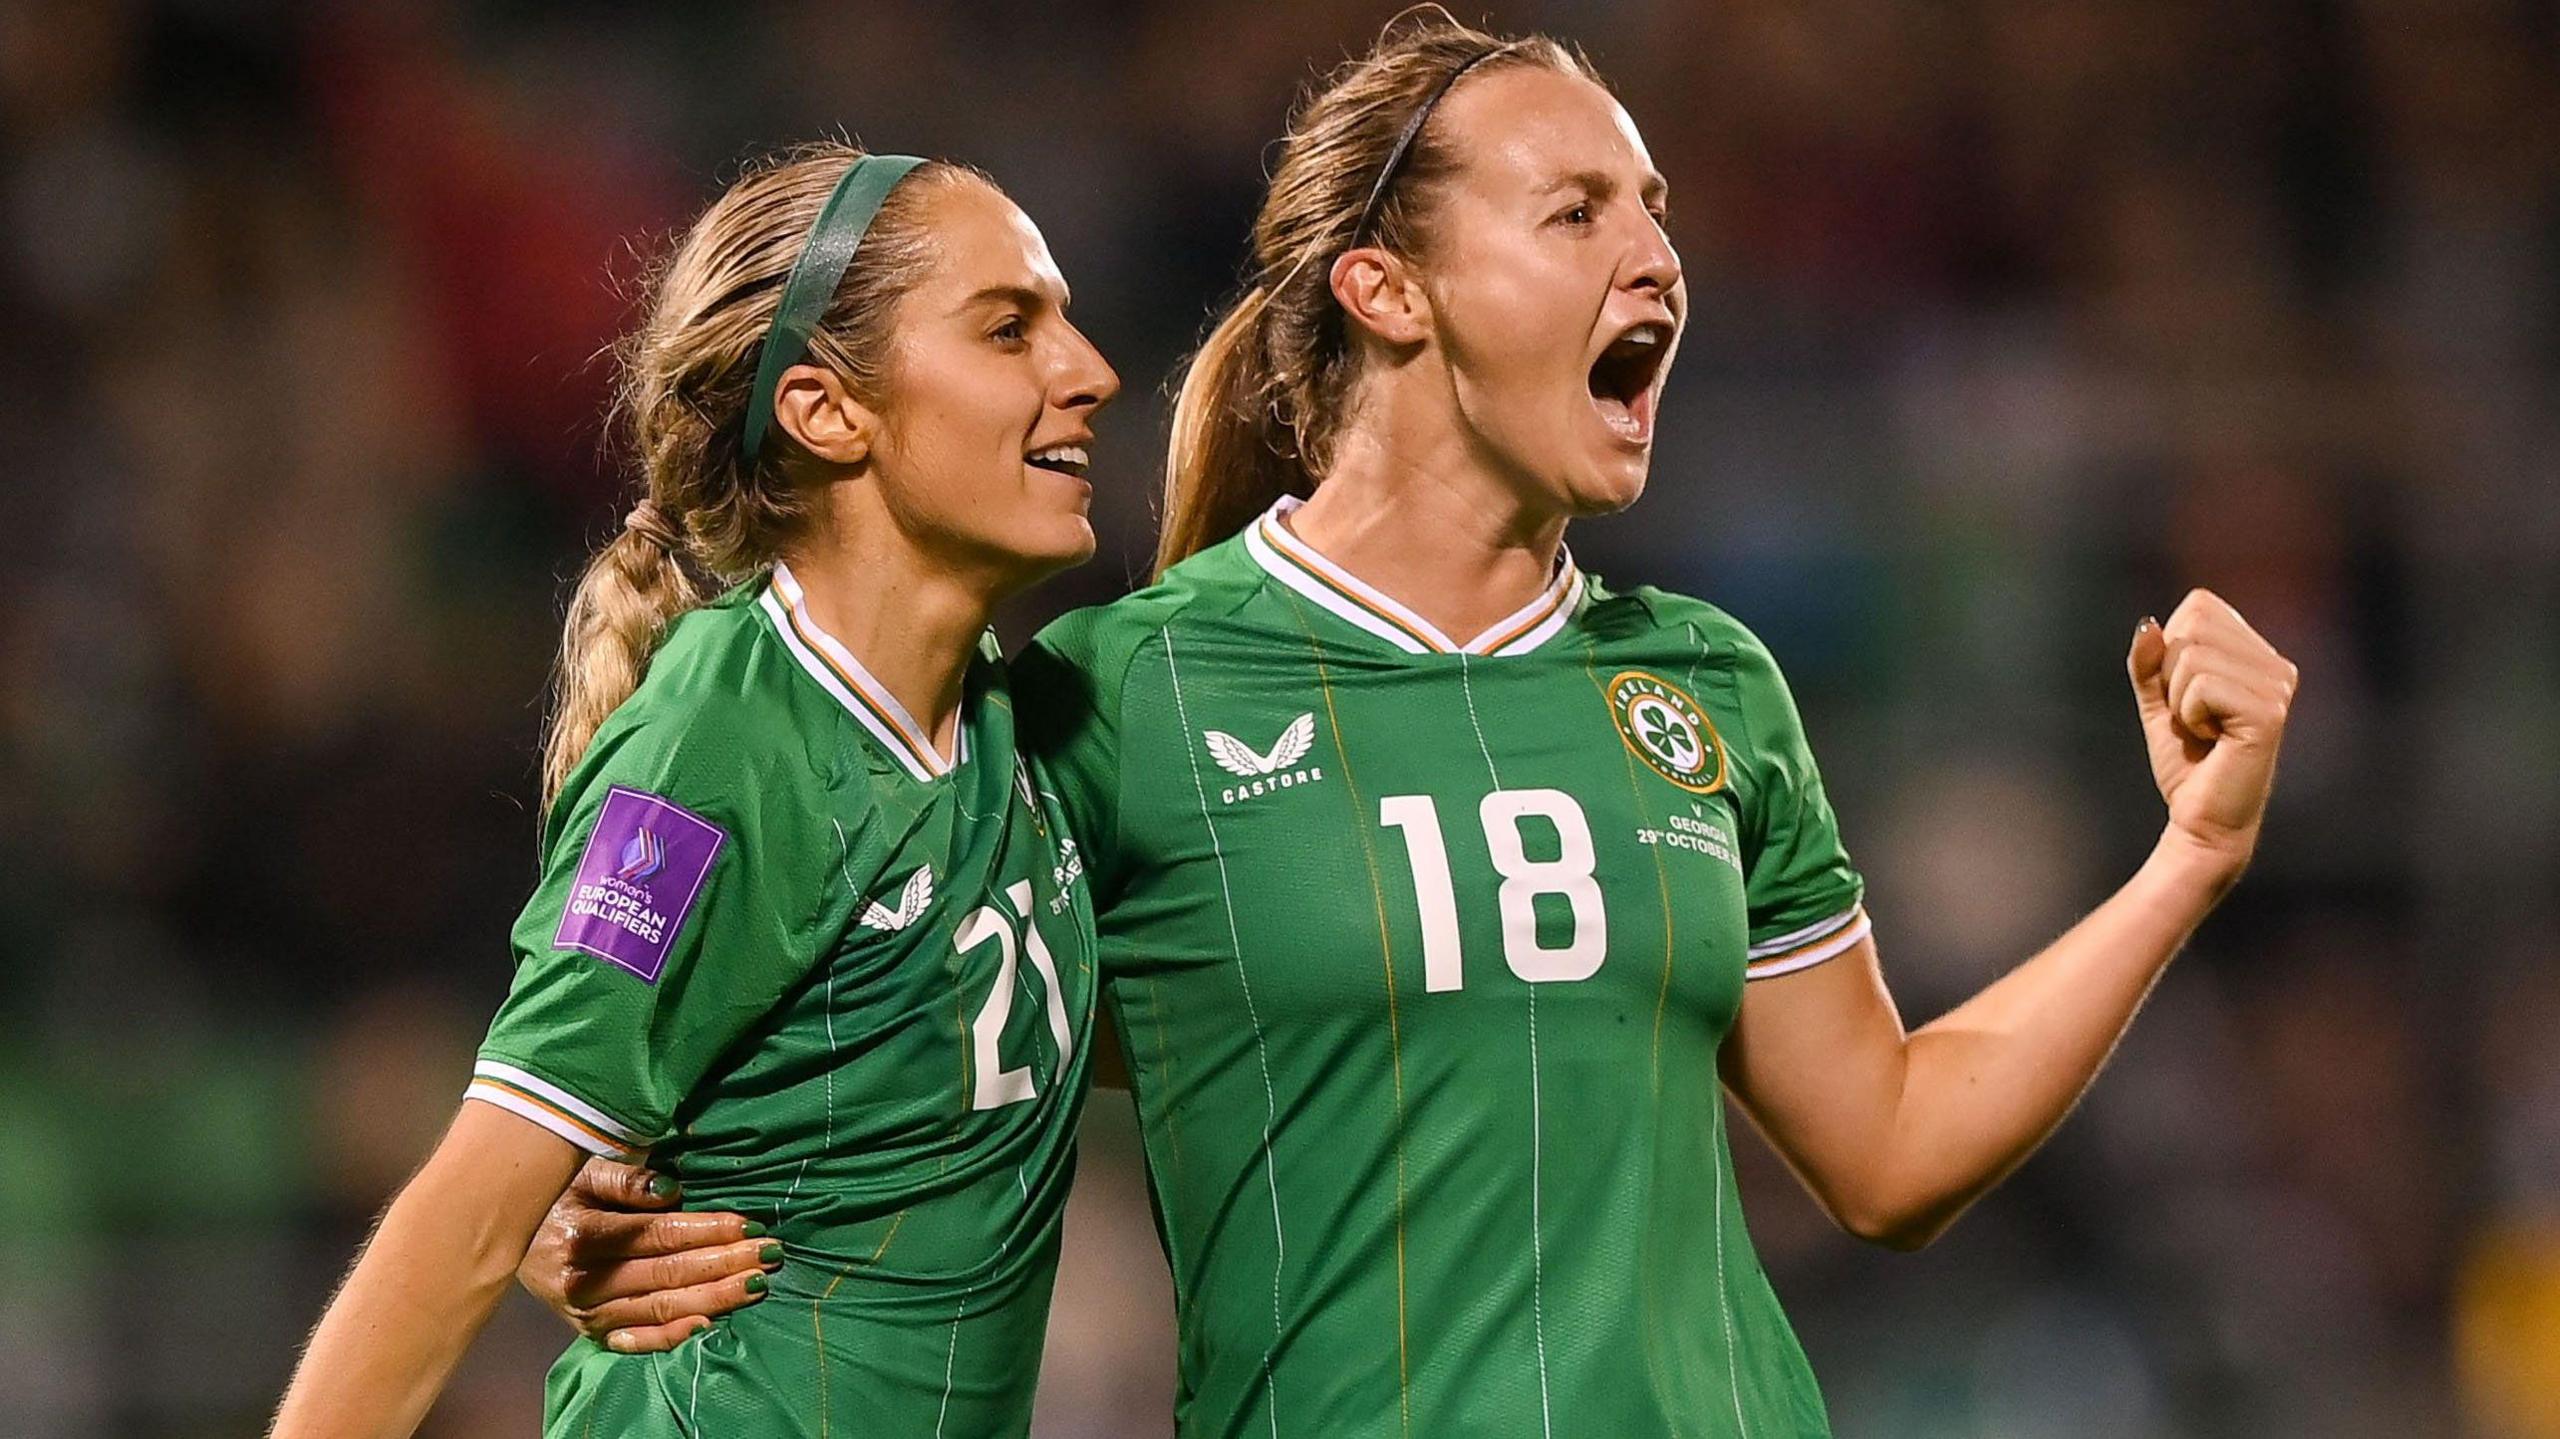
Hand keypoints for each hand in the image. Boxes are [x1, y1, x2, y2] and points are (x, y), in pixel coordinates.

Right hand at [516, 1157, 777, 1353]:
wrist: (514, 1240)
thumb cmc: (560, 1196)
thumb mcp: (585, 1174)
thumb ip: (626, 1179)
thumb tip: (672, 1189)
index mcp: (581, 1235)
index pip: (658, 1235)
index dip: (707, 1230)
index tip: (749, 1224)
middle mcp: (582, 1280)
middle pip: (667, 1273)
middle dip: (724, 1263)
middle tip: (769, 1254)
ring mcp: (585, 1312)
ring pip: (661, 1307)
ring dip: (714, 1297)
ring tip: (757, 1284)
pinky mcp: (589, 1332)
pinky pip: (636, 1340)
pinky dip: (672, 1336)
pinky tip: (707, 1326)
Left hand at [2126, 589, 2298, 874]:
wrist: (2200, 818)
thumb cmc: (2186, 761)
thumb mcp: (2156, 701)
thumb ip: (2148, 661)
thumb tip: (2149, 623)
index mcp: (2257, 654)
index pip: (2199, 605)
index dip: (2170, 650)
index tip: (2186, 696)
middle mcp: (2276, 665)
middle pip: (2193, 625)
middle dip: (2170, 675)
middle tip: (2194, 717)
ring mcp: (2278, 687)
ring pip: (2191, 656)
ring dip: (2178, 700)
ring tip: (2205, 731)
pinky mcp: (2268, 712)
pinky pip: (2199, 687)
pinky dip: (2188, 716)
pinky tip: (2213, 740)